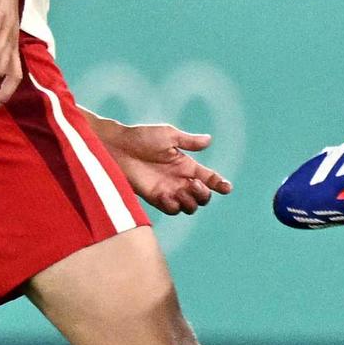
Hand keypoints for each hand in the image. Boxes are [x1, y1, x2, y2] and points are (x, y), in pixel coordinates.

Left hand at [99, 121, 232, 215]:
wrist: (117, 148)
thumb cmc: (141, 137)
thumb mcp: (168, 135)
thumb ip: (189, 141)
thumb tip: (209, 140)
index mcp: (186, 165)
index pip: (209, 178)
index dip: (220, 184)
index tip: (226, 188)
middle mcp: (179, 180)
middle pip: (202, 197)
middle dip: (204, 194)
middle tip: (193, 184)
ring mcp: (168, 190)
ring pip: (190, 206)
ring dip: (191, 202)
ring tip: (182, 190)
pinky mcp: (155, 198)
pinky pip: (171, 209)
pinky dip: (173, 205)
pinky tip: (166, 194)